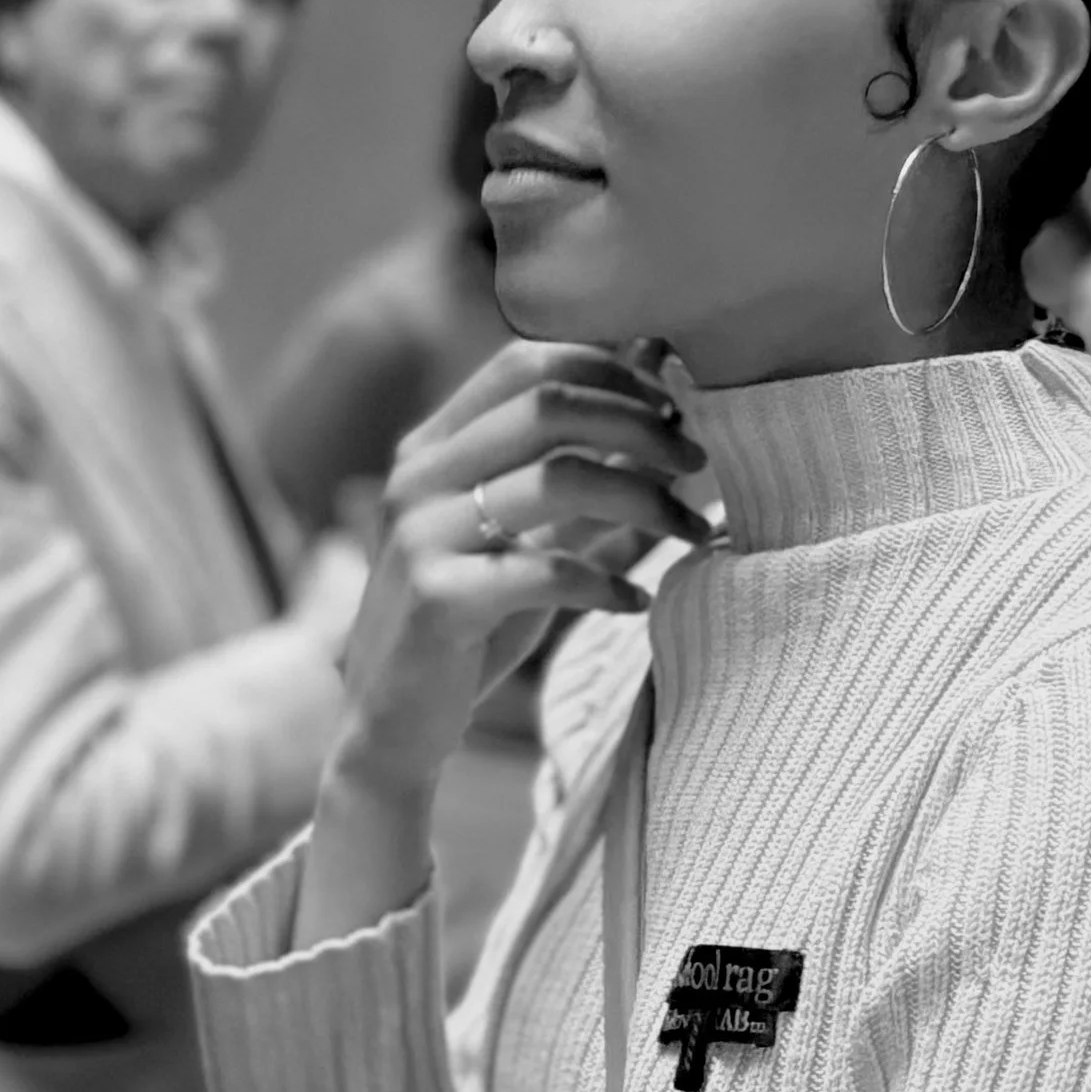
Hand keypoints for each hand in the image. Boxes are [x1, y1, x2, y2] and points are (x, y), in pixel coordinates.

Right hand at [292, 342, 704, 949]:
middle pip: (548, 405)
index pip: (525, 363)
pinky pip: (547, 570)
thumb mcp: (528, 538)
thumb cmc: (472, 624)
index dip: (610, 371)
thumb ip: (583, 475)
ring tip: (692, 530)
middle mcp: (418, 475)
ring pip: (559, 478)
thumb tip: (665, 408)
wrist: (392, 729)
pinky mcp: (436, 598)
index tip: (675, 406)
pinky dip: (608, 582)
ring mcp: (421, 534)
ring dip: (646, 500)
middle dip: (641, 424)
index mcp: (432, 445)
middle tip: (699, 459)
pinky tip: (638, 602)